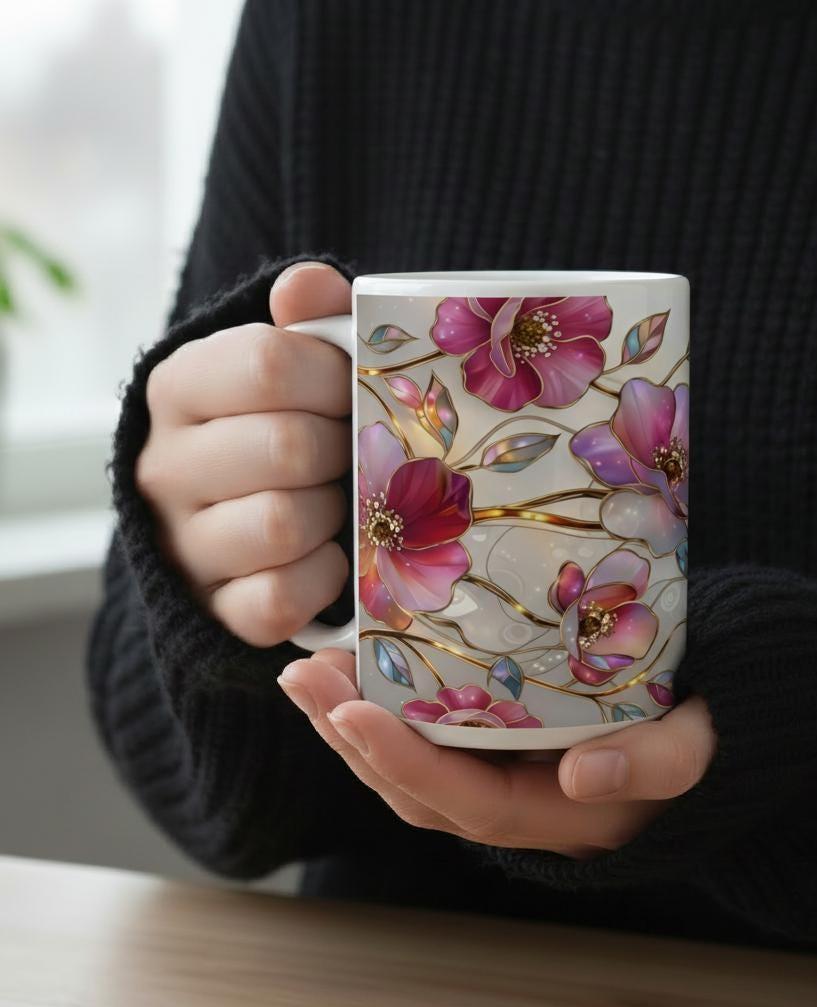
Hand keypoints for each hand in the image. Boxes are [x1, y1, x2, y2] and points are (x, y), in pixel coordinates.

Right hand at [137, 262, 352, 645]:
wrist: (239, 518)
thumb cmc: (282, 425)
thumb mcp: (292, 361)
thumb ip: (309, 317)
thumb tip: (308, 287)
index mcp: (180, 386)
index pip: (268, 364)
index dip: (335, 378)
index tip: (352, 390)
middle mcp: (165, 465)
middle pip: (287, 447)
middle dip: (340, 451)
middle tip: (349, 454)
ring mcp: (181, 543)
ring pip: (284, 524)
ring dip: (335, 515)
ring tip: (337, 504)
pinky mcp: (210, 609)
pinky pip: (279, 598)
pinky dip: (322, 579)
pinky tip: (329, 556)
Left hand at [277, 651, 716, 858]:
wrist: (717, 719)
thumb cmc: (709, 727)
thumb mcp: (698, 745)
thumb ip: (654, 764)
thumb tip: (583, 772)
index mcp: (561, 813)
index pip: (467, 802)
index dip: (406, 762)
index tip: (351, 710)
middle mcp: (520, 805)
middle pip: (418, 790)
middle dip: (353, 739)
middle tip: (303, 677)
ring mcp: (504, 776)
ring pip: (412, 769)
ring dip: (352, 726)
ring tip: (306, 673)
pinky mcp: (499, 743)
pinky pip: (429, 740)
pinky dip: (384, 711)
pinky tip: (352, 672)